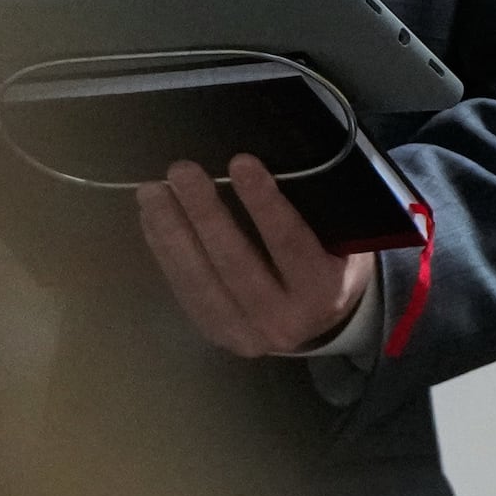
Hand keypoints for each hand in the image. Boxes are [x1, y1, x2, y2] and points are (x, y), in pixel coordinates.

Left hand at [134, 154, 368, 357]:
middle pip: (235, 261)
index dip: (263, 202)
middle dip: (204, 212)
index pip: (289, 242)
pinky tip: (151, 220)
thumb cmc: (333, 265)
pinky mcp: (215, 333)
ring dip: (171, 231)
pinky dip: (164, 252)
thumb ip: (317, 217)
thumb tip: (267, 166)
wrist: (322, 324)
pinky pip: (184, 290)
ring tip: (152, 192)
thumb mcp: (344, 243)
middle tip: (181, 170)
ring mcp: (245, 333)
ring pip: (200, 279)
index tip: (240, 162)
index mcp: (323, 291)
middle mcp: (283, 319)